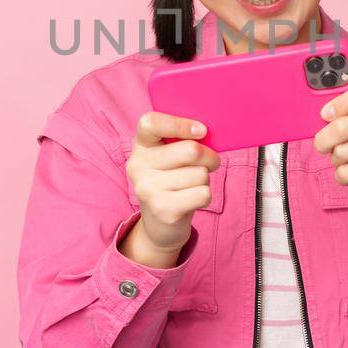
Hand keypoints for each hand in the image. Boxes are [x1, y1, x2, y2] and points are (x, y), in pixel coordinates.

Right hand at [121, 112, 219, 267]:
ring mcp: (148, 189)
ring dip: (205, 179)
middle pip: (190, 150)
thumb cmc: (172, 180)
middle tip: (209, 163)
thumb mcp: (169, 156)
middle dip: (210, 157)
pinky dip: (205, 196)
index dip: (180, 124)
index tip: (202, 131)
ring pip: (200, 173)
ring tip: (191, 186)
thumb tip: (207, 133)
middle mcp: (138, 166)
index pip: (151, 123)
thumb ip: (182, 140)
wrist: (159, 224)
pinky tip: (191, 200)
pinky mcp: (163, 210)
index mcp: (140, 146)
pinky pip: (203, 193)